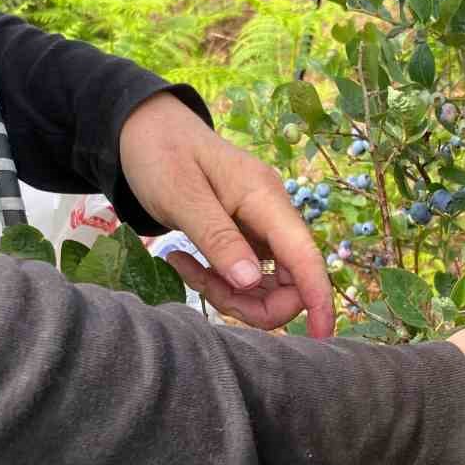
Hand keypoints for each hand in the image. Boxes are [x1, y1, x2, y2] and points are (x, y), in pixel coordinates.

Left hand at [119, 93, 334, 336]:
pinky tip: (184, 261)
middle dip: (251, 302)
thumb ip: (218, 238)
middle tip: (199, 284)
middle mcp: (272, 216)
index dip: (318, 297)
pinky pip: (244, 277)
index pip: (305, 256)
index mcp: (266, 199)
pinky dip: (219, 282)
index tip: (321, 335)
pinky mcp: (243, 238)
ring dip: (230, 294)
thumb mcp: (182, 196)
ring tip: (183, 266)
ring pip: (265, 285)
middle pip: (290, 281)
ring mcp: (260, 228)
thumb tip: (252, 282)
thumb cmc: (160, 153)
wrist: (143, 129)